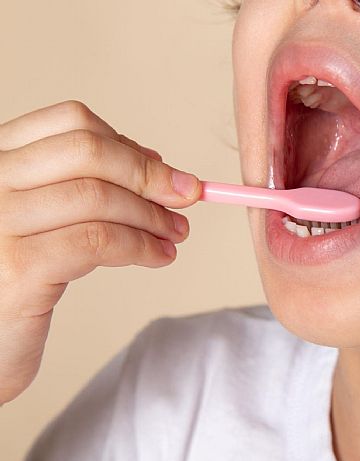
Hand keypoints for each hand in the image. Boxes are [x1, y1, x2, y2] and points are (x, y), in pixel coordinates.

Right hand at [0, 101, 200, 403]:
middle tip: (186, 198)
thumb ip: (80, 188)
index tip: (163, 170)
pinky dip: (141, 246)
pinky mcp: (18, 267)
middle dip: (149, 175)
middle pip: (89, 151)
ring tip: (175, 234)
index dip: (128, 145)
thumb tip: (153, 163)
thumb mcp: (40, 222)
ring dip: (152, 215)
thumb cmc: (9, 282)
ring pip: (99, 197)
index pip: (70, 122)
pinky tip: (159, 257)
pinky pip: (99, 242)